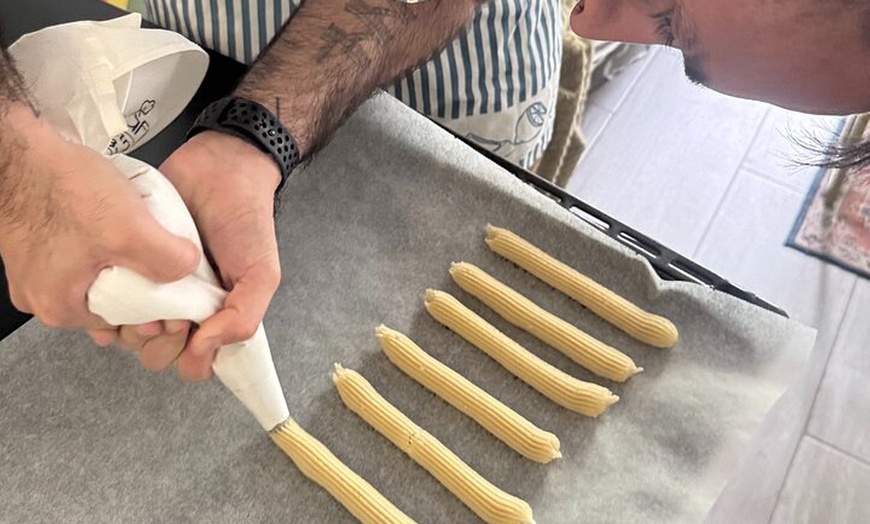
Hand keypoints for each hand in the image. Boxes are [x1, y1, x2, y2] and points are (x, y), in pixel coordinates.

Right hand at [0, 106, 200, 332]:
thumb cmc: (59, 188)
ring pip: (101, 281)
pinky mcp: (42, 245)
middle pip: (114, 308)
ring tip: (150, 245)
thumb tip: (189, 271)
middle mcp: (46, 297)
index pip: (127, 327)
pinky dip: (108, 250)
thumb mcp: (129, 230)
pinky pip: (86, 258)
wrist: (18, 149)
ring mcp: (40, 271)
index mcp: (64, 308)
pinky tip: (125, 229)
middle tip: (170, 268)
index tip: (182, 293)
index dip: (162, 313)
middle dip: (146, 292)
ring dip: (128, 269)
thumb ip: (167, 260)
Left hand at [98, 131, 282, 381]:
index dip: (191, 359)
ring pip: (128, 335)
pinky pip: (106, 302)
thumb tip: (203, 350)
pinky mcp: (126, 266)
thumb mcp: (261, 272)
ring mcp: (152, 289)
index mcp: (217, 319)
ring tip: (139, 299)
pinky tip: (107, 299)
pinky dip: (103, 309)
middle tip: (166, 313)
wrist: (219, 167)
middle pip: (159, 356)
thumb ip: (244, 317)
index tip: (190, 334)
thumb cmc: (246, 221)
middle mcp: (183, 310)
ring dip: (129, 328)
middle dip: (159, 345)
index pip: (198, 364)